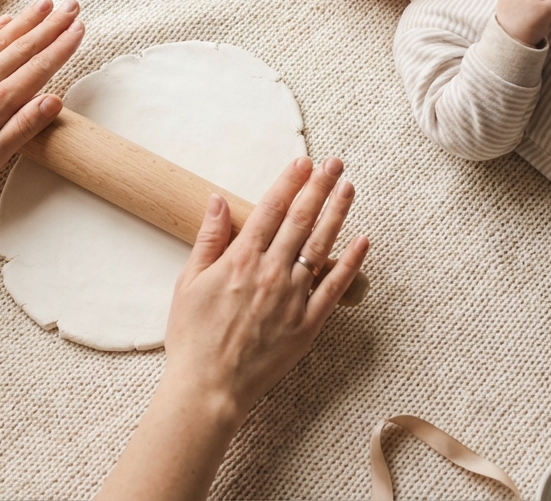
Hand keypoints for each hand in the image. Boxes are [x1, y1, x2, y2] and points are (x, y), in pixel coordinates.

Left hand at [0, 0, 84, 200]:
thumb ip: (23, 127)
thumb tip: (54, 100)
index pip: (39, 68)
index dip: (62, 46)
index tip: (79, 27)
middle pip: (23, 46)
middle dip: (51, 24)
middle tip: (72, 4)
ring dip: (25, 19)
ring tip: (45, 3)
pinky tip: (4, 20)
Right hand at [163, 157, 369, 419]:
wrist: (209, 388)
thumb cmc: (193, 338)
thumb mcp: (188, 282)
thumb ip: (208, 238)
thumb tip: (219, 201)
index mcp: (240, 259)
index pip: (271, 209)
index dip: (289, 182)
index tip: (304, 162)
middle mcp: (271, 272)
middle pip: (300, 220)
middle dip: (319, 187)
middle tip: (334, 163)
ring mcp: (292, 298)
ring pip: (321, 246)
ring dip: (337, 213)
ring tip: (349, 187)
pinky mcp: (307, 324)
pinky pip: (334, 287)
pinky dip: (351, 263)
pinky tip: (362, 240)